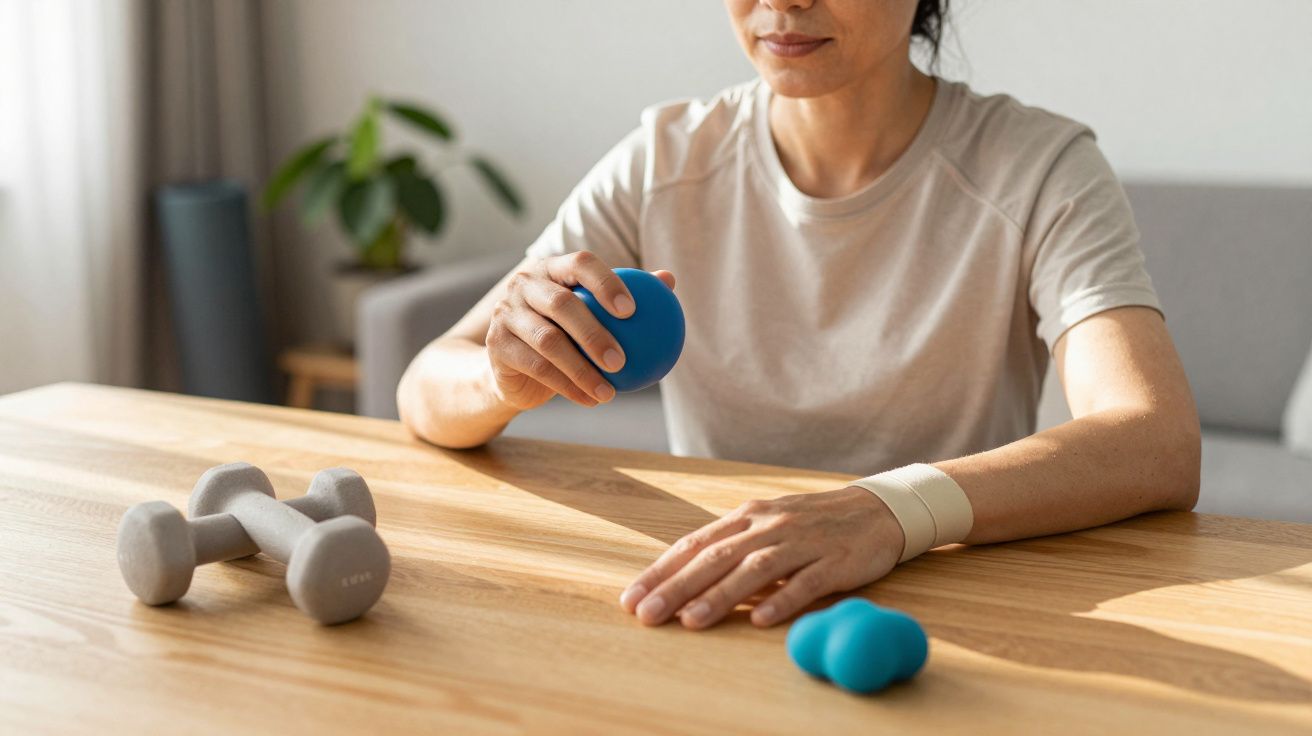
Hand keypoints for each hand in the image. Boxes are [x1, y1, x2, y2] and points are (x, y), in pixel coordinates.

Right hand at [485, 251, 675, 410]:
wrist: (514, 366)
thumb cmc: (565, 334)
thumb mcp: (593, 315)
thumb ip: (627, 297)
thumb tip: (669, 280)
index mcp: (552, 268)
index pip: (581, 264)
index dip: (606, 282)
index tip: (633, 310)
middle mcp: (524, 284)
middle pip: (562, 304)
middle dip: (595, 333)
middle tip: (622, 361)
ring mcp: (506, 313)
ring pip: (549, 341)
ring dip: (582, 370)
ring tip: (610, 392)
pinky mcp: (497, 345)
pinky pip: (537, 367)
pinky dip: (567, 386)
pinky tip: (591, 400)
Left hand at [619, 487, 904, 628]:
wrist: (875, 510)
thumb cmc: (811, 523)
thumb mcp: (766, 525)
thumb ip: (730, 547)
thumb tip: (683, 576)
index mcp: (747, 518)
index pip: (694, 545)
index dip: (661, 572)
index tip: (631, 598)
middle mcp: (769, 526)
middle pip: (715, 558)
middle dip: (676, 588)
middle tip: (647, 614)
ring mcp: (802, 542)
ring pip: (754, 570)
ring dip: (720, 596)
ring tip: (691, 621)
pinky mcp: (834, 561)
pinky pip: (806, 582)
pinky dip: (782, 599)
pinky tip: (762, 620)